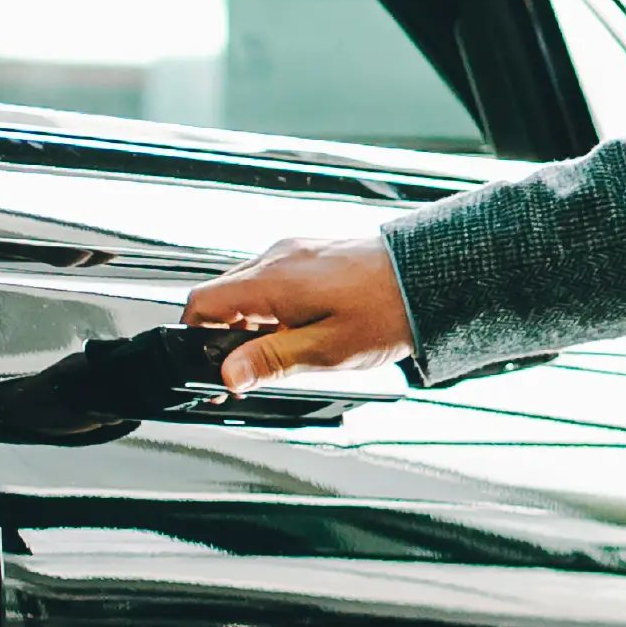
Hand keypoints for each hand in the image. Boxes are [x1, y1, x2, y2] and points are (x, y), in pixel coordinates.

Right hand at [180, 233, 411, 390]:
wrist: (429, 277)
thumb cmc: (388, 311)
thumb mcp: (326, 350)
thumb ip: (271, 360)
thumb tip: (228, 375)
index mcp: (273, 280)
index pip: (201, 303)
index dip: (196, 339)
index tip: (212, 367)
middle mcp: (277, 257)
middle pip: (221, 296)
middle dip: (225, 334)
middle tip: (251, 369)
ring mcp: (294, 251)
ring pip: (246, 288)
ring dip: (251, 322)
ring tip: (286, 350)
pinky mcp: (310, 253)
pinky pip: (272, 279)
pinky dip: (272, 306)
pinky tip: (301, 328)